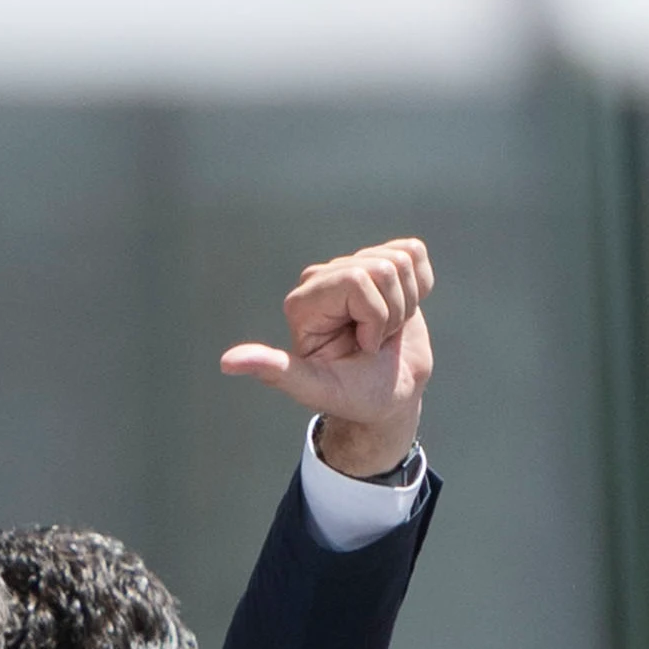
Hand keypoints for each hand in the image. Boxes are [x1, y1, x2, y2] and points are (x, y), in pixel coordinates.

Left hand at [221, 236, 436, 477]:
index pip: (358, 279)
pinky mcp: (384, 263)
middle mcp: (323, 278)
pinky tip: (401, 311)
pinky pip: (414, 252)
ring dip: (406, 304)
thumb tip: (227, 363)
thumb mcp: (315, 388)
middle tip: (375, 341)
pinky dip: (421, 286)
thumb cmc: (354, 395)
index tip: (362, 347)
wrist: (390, 395)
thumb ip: (275, 371)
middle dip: (391, 313)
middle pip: (382, 267)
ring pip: (400, 260)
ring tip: (386, 330)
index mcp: (302, 301)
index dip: (374, 317)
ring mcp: (354, 267)